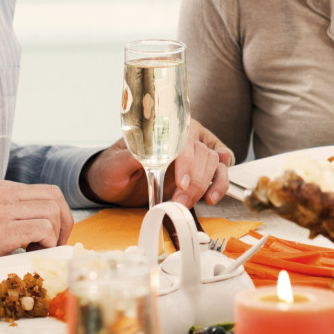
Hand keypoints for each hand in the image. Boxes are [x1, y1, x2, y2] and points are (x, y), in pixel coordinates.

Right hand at [0, 178, 72, 263]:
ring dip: (54, 236)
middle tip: (57, 244)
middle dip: (64, 222)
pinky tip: (32, 253)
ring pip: (52, 212)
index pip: (44, 190)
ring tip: (38, 250)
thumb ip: (12, 210)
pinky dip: (47, 244)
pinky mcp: (0, 230)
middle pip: (54, 197)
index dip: (58, 213)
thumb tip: (48, 220)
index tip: (55, 234)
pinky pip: (43, 229)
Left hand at [83, 119, 233, 207]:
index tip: (182, 183)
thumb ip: (129, 158)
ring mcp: (194, 154)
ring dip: (205, 185)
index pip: (184, 140)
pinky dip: (220, 185)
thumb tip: (144, 155)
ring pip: (214, 163)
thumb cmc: (113, 169)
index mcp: (163, 130)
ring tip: (190, 203)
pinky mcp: (200, 170)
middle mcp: (183, 138)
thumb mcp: (114, 164)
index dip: (187, 162)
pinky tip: (211, 197)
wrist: (114, 183)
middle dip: (195, 181)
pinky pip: (220, 172)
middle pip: (202, 153)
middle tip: (180, 202)